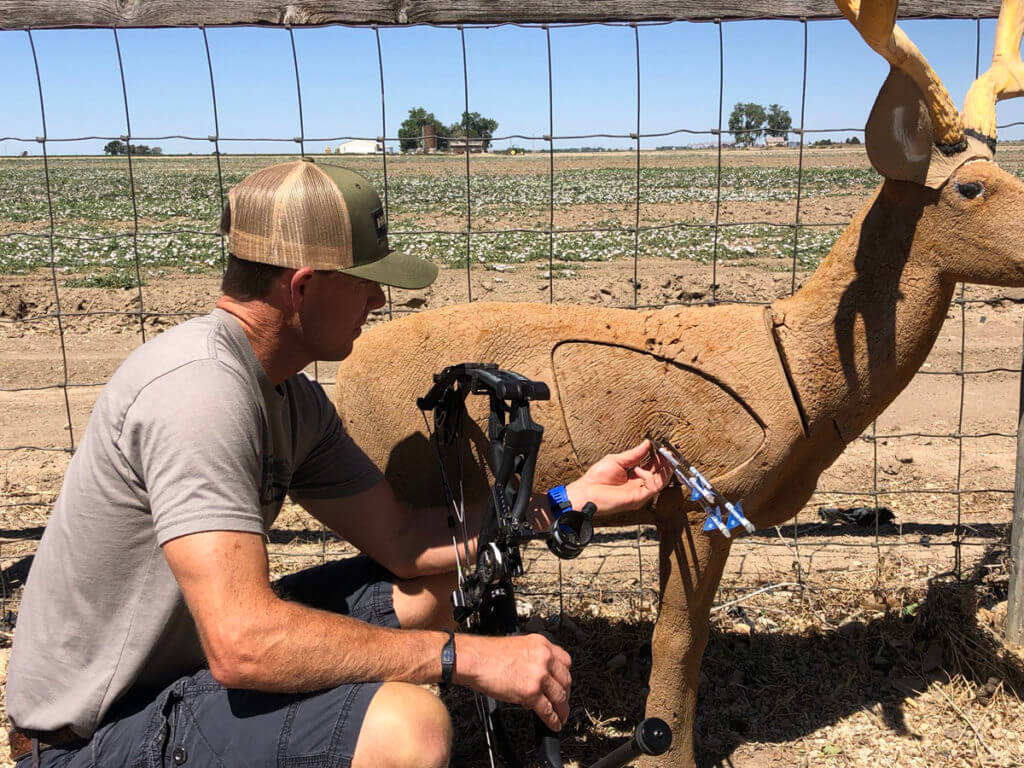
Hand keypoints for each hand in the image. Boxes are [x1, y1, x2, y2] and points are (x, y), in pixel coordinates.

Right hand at [455, 633, 572, 730]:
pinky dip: (553, 719)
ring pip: (560, 696)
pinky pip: (548, 710)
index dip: (565, 675)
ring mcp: (539, 675)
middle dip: (566, 693)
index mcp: (541, 644)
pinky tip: (554, 724)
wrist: (476, 659)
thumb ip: (532, 658)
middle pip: (566, 679)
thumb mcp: (518, 647)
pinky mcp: (532, 692)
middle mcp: (544, 658)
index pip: (565, 660)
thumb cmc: (488, 653)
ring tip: (561, 716)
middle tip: (563, 701)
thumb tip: (537, 675)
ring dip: (562, 709)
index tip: (564, 682)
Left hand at [567, 439, 671, 516]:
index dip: (659, 457)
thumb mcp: (617, 460)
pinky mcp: (638, 498)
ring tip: (664, 458)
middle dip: (666, 463)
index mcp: (633, 474)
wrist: (587, 491)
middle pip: (659, 473)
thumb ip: (634, 454)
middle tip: (670, 453)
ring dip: (664, 469)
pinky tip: (639, 470)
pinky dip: (649, 477)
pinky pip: (652, 487)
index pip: (652, 466)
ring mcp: (640, 492)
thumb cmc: (597, 478)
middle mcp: (639, 483)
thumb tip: (647, 443)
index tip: (663, 448)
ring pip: (660, 481)